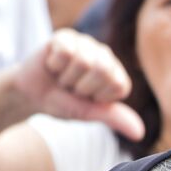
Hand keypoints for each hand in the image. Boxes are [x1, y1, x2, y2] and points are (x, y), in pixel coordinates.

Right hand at [11, 29, 144, 139]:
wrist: (31, 95)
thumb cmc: (64, 103)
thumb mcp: (90, 113)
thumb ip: (114, 118)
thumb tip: (139, 134)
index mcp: (117, 76)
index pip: (117, 85)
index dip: (96, 96)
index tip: (85, 98)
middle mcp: (106, 57)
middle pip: (103, 70)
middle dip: (81, 86)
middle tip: (72, 87)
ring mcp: (87, 43)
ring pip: (83, 61)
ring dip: (67, 76)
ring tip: (62, 77)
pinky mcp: (66, 36)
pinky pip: (65, 51)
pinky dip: (54, 64)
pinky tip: (53, 65)